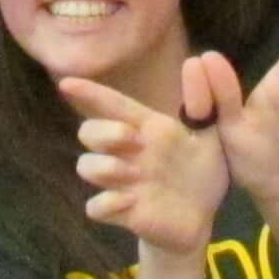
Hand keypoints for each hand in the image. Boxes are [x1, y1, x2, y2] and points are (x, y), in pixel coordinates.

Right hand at [52, 65, 228, 256]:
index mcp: (148, 130)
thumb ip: (204, 103)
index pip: (114, 105)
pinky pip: (97, 207)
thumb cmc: (201, 173)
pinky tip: (129, 204)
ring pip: (86, 166)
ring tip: (130, 173)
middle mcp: (129, 154)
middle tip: (132, 140)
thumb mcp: (211, 136)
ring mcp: (123, 184)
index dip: (91, 93)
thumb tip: (198, 59)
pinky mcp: (124, 213)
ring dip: (101, 166)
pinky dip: (107, 204)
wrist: (203, 218)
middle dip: (102, 131)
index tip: (68, 83)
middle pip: (89, 132)